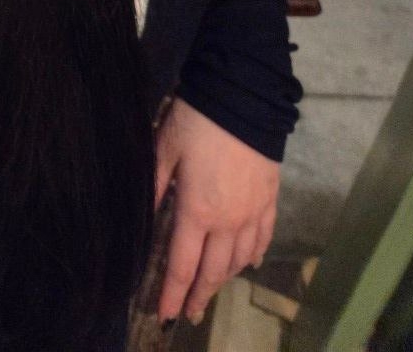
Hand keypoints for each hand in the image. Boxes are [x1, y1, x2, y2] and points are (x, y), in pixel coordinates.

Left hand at [154, 97, 279, 324]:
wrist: (242, 97)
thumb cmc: (196, 121)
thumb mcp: (163, 149)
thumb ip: (153, 186)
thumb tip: (141, 217)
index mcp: (197, 211)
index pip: (182, 264)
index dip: (172, 293)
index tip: (164, 315)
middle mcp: (228, 221)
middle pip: (214, 270)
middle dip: (199, 294)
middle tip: (189, 314)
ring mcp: (253, 211)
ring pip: (240, 258)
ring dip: (225, 277)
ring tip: (212, 289)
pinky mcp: (270, 197)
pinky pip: (264, 236)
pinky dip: (255, 254)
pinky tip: (250, 263)